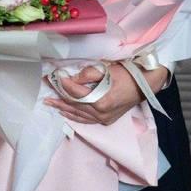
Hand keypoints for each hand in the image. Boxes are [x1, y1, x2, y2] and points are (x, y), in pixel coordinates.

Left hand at [44, 63, 167, 124]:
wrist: (143, 84)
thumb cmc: (125, 74)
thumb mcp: (105, 70)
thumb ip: (86, 74)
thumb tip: (70, 79)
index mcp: (100, 100)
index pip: (75, 92)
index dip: (63, 84)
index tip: (53, 77)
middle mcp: (101, 113)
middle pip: (74, 105)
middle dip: (59, 97)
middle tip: (46, 92)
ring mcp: (104, 119)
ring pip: (78, 115)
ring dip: (63, 108)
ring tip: (50, 103)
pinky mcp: (106, 120)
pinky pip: (86, 120)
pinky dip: (75, 116)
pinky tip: (65, 113)